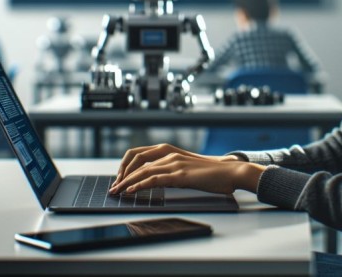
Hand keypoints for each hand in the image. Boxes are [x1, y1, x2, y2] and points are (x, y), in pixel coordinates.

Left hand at [108, 143, 263, 194]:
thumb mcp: (184, 167)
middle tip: (113, 188)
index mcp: (169, 150)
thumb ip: (168, 169)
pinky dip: (140, 185)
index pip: (138, 153)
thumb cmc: (208, 172)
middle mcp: (169, 153)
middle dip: (122, 175)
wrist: (228, 172)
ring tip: (117, 192)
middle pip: (137, 162)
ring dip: (127, 183)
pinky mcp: (180, 175)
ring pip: (143, 171)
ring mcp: (174, 163)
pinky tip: (132, 192)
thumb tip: (152, 179)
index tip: (119, 178)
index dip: (125, 165)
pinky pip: (154, 179)